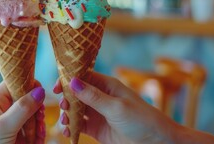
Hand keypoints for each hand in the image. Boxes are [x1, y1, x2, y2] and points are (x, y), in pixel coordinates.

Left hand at [0, 81, 45, 143]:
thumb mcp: (3, 127)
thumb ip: (22, 108)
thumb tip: (40, 90)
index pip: (13, 82)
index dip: (27, 83)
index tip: (41, 91)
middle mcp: (3, 112)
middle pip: (27, 100)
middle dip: (36, 109)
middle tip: (40, 117)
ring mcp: (12, 126)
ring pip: (32, 116)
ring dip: (39, 124)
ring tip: (38, 135)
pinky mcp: (18, 138)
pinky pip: (33, 131)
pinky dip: (38, 135)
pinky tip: (37, 141)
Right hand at [53, 72, 175, 143]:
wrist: (157, 143)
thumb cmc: (142, 119)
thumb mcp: (116, 107)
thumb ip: (93, 96)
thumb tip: (72, 81)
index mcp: (107, 85)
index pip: (83, 77)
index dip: (68, 80)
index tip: (57, 87)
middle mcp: (101, 97)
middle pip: (76, 94)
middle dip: (66, 99)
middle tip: (64, 107)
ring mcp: (98, 113)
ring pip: (75, 110)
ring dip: (67, 114)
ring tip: (66, 122)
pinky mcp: (96, 128)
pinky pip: (79, 125)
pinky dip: (71, 127)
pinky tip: (68, 131)